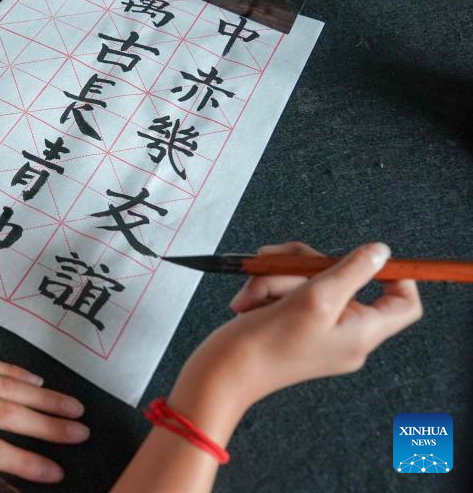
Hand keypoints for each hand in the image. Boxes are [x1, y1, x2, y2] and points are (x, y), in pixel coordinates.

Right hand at [178, 241, 421, 412]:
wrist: (222, 373)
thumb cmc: (268, 344)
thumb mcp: (315, 299)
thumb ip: (351, 271)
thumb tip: (381, 252)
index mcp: (362, 332)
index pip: (403, 302)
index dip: (394, 275)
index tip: (363, 258)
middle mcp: (345, 331)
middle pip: (343, 278)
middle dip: (304, 265)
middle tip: (277, 263)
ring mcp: (316, 327)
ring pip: (308, 279)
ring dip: (276, 277)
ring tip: (255, 293)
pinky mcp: (290, 323)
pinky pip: (287, 290)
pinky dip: (266, 289)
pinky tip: (249, 301)